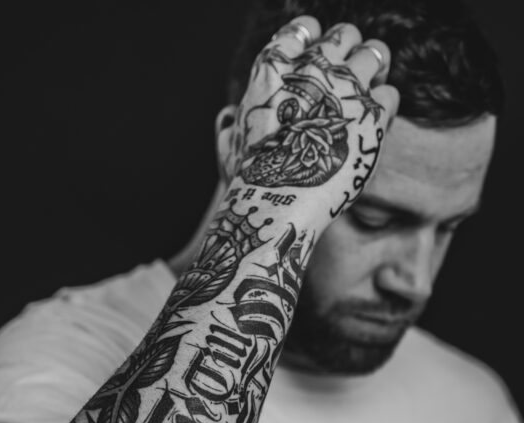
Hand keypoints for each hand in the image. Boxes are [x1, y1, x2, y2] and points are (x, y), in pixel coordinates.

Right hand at [222, 16, 399, 225]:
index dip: (311, 35)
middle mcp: (312, 69)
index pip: (300, 28)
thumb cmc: (249, 179)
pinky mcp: (372, 114)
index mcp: (273, 68)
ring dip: (374, 68)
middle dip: (349, 48)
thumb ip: (230, 127)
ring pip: (375, 54)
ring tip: (370, 87)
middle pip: (344, 34)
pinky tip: (371, 122)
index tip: (315, 49)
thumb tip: (228, 117)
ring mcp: (345, 88)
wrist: (279, 200)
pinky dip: (383, 105)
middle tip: (349, 69)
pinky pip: (389, 93)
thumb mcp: (229, 147)